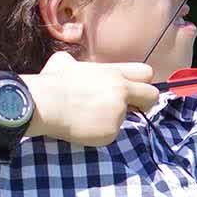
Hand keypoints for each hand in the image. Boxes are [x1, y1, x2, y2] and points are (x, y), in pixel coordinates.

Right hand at [19, 51, 159, 145]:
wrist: (44, 104)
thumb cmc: (51, 82)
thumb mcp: (64, 62)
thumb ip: (77, 64)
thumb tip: (70, 63)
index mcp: (114, 73)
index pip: (146, 74)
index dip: (142, 83)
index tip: (135, 91)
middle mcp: (121, 91)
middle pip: (152, 96)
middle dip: (146, 103)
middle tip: (132, 108)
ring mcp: (118, 112)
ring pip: (126, 118)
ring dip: (112, 119)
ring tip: (87, 116)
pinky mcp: (111, 131)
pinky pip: (111, 133)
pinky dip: (99, 133)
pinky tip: (83, 127)